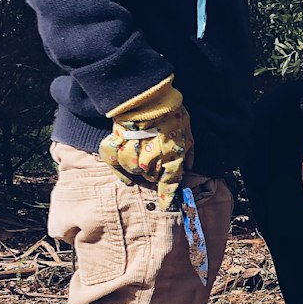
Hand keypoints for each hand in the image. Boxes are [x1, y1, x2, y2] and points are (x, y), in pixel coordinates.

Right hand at [99, 75, 192, 208]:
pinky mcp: (116, 147)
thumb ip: (187, 152)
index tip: (166, 205)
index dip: (167, 196)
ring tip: (142, 155)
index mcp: (170, 159)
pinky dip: (119, 169)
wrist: (148, 97)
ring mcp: (131, 155)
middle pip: (151, 178)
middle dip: (155, 172)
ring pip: (134, 172)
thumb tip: (188, 165)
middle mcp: (150, 162)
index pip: (169, 184)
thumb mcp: (187, 132)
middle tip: (156, 159)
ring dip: (139, 167)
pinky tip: (124, 173)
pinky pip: (114, 165)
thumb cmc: (171, 113)